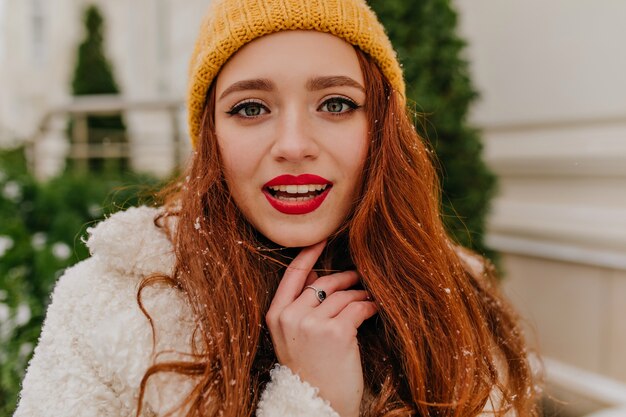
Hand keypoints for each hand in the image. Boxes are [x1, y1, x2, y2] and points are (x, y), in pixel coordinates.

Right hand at [265, 241, 377, 416]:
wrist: (317, 406)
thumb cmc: (309, 371)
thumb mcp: (293, 337)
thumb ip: (300, 305)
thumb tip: (318, 271)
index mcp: (276, 315)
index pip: (293, 274)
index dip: (309, 252)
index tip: (324, 237)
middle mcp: (291, 317)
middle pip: (323, 282)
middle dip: (345, 279)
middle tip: (359, 279)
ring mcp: (312, 324)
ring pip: (343, 294)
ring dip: (360, 294)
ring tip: (369, 298)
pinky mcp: (336, 332)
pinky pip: (358, 307)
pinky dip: (369, 306)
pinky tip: (374, 310)